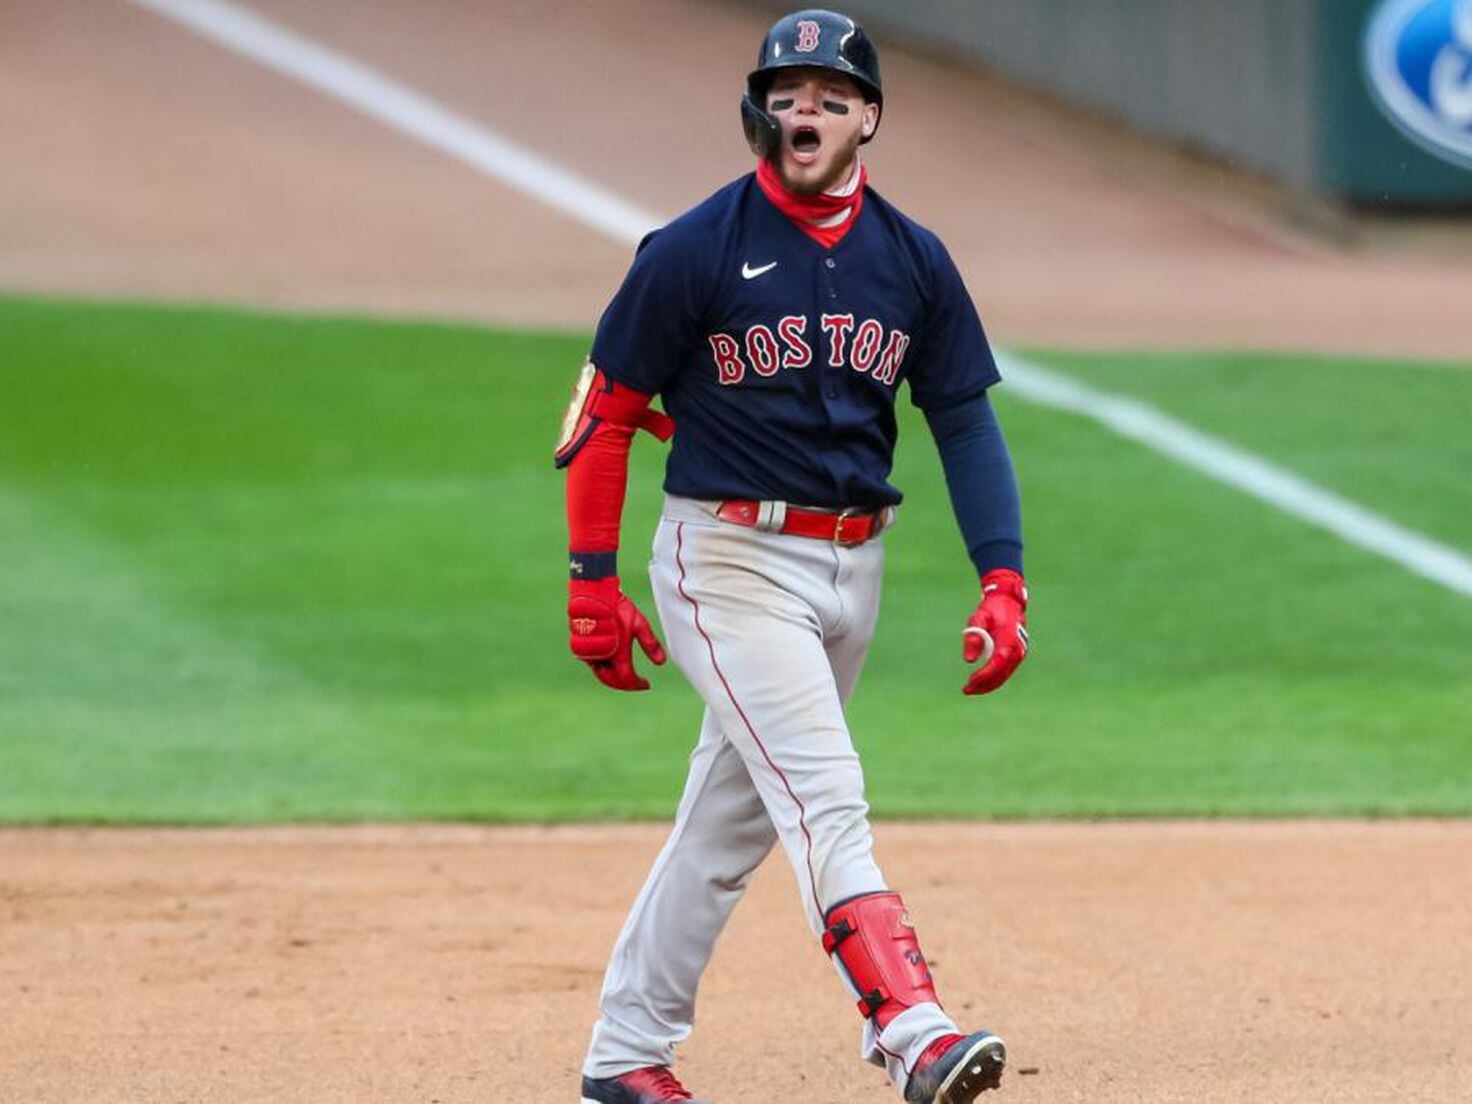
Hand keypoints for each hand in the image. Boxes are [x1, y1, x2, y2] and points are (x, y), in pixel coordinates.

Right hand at [568, 577, 666, 690]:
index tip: (646, 684)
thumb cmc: (618, 608)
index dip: (637, 684)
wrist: (594, 594)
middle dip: (623, 684)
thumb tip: (661, 663)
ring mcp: (587, 653)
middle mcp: (600, 657)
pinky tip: (610, 661)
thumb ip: (650, 644)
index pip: (627, 679)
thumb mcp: (639, 624)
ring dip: (612, 675)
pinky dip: (602, 665)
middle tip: (635, 683)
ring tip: (623, 672)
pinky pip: (592, 662)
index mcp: (617, 654)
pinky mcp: (578, 647)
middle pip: (611, 680)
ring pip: (600, 672)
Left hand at [962, 569, 1028, 694]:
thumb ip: (973, 637)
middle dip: (984, 685)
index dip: (984, 675)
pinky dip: (994, 679)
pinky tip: (980, 683)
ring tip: (970, 689)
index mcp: (1009, 640)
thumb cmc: (991, 609)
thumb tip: (969, 660)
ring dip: (988, 685)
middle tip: (966, 690)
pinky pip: (1005, 672)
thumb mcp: (978, 618)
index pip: (997, 664)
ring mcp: (1020, 653)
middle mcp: (1018, 649)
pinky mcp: (1017, 655)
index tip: (970, 681)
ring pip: (1004, 676)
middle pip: (1001, 674)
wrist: (1008, 602)